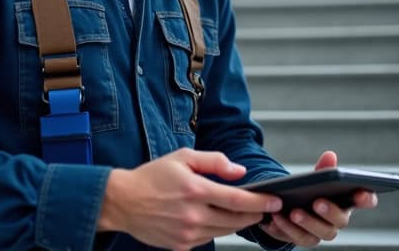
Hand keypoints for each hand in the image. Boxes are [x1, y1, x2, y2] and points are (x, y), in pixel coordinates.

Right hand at [97, 148, 282, 249]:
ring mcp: (187, 234)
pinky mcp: (181, 246)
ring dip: (238, 223)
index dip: (261, 202)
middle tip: (264, 208)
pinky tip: (215, 219)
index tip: (275, 201)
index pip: (238, 200)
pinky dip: (216, 230)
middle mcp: (193, 215)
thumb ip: (214, 162)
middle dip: (254, 214)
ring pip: (225, 232)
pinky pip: (208, 239)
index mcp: (195, 190)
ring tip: (244, 212)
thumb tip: (240, 171)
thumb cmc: (152, 176)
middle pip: (236, 219)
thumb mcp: (183, 158)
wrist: (122, 202)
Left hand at [257, 151, 378, 247]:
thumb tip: (330, 155)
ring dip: (307, 222)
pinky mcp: (305, 239)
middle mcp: (338, 220)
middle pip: (341, 220)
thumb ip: (324, 168)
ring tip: (293, 212)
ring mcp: (323, 232)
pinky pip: (299, 238)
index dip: (366, 198)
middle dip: (330, 211)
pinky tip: (277, 219)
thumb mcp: (316, 178)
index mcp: (347, 201)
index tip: (361, 193)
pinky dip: (287, 229)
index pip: (366, 201)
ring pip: (320, 233)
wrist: (291, 206)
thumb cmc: (311, 190)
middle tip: (317, 202)